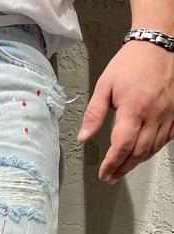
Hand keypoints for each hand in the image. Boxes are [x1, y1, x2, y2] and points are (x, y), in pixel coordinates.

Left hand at [76, 40, 173, 182]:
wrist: (159, 43)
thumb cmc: (131, 62)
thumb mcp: (104, 86)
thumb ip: (94, 114)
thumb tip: (83, 138)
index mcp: (133, 108)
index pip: (121, 146)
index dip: (111, 164)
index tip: (104, 174)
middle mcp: (154, 114)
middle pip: (138, 152)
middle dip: (123, 168)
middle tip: (112, 176)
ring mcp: (168, 114)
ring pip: (153, 148)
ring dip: (137, 162)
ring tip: (123, 168)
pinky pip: (167, 139)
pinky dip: (154, 149)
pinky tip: (143, 152)